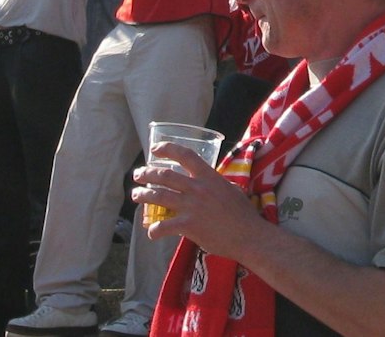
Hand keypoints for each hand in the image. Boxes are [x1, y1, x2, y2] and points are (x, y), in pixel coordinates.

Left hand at [131, 145, 263, 251]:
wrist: (248, 235)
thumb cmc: (243, 213)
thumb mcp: (232, 189)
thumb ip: (218, 184)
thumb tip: (212, 182)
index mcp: (209, 176)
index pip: (185, 155)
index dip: (167, 149)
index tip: (155, 149)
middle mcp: (197, 188)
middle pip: (165, 176)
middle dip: (147, 174)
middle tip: (138, 175)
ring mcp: (191, 206)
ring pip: (159, 196)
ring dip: (143, 195)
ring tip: (136, 195)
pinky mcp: (188, 225)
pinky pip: (164, 225)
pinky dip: (154, 229)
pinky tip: (151, 232)